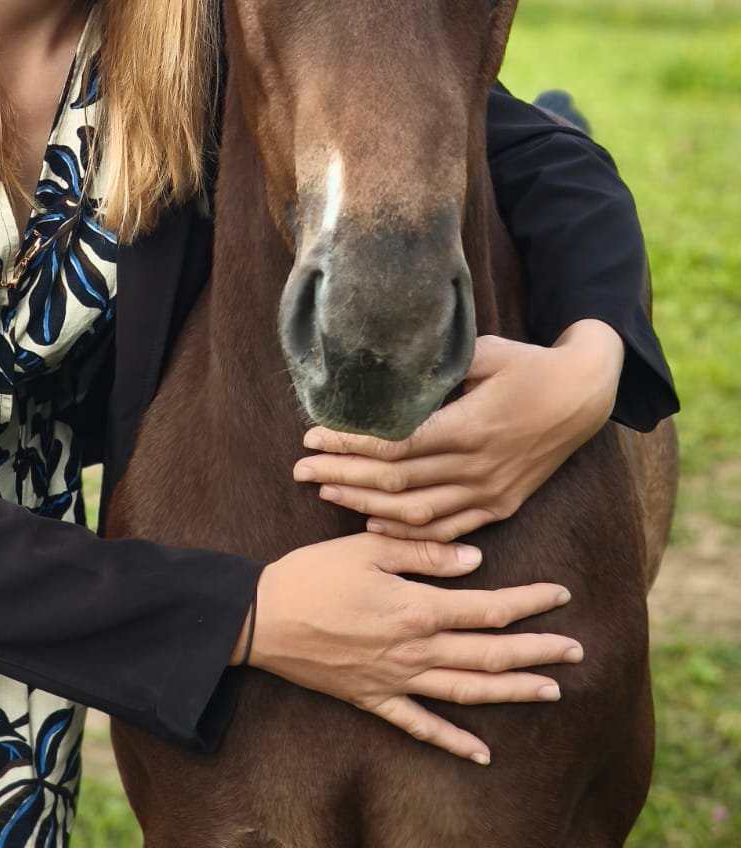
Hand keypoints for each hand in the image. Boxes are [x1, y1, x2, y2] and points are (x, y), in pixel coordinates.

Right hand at [243, 534, 579, 762]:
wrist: (262, 618)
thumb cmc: (312, 574)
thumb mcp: (367, 548)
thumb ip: (423, 554)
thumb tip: (476, 562)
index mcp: (416, 608)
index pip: (487, 608)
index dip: (528, 602)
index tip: (561, 594)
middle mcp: (414, 650)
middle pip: (489, 654)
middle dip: (536, 650)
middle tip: (576, 648)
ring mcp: (396, 681)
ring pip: (467, 692)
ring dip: (512, 692)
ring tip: (551, 690)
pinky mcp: (374, 700)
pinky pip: (421, 727)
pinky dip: (454, 743)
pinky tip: (482, 754)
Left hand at [292, 322, 623, 541]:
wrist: (583, 395)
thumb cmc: (527, 365)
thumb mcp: (483, 352)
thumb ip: (436, 367)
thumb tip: (385, 370)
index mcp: (469, 427)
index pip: (394, 445)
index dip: (349, 446)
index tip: (312, 438)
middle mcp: (477, 466)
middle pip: (396, 483)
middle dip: (342, 477)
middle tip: (300, 470)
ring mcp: (490, 491)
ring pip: (417, 512)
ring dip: (366, 506)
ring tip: (326, 493)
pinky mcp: (501, 505)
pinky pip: (449, 529)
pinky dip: (408, 532)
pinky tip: (373, 525)